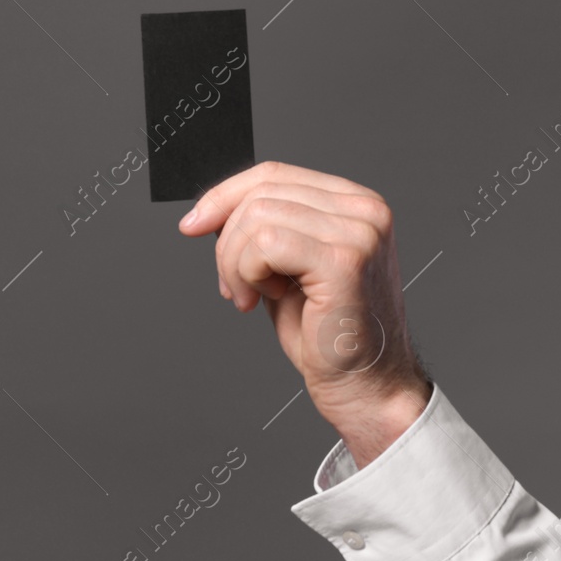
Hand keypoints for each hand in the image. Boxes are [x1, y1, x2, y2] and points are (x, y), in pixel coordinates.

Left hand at [178, 161, 429, 461]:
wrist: (366, 387)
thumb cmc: (330, 337)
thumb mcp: (289, 269)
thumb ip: (266, 231)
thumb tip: (214, 211)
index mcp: (356, 204)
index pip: (275, 174)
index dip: (225, 196)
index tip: (193, 224)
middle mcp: (365, 210)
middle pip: (262, 191)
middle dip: (227, 241)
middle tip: (233, 287)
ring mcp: (359, 232)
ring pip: (257, 216)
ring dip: (236, 263)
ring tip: (251, 297)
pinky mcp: (345, 261)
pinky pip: (265, 243)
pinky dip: (248, 273)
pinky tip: (265, 300)